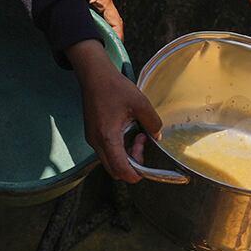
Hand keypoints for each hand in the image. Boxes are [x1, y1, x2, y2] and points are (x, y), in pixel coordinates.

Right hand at [70, 41, 160, 182]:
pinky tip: (127, 131)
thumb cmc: (114, 87)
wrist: (94, 76)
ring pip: (110, 161)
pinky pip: (107, 151)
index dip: (136, 174)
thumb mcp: (141, 104)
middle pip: (115, 170)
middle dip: (132, 164)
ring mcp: (92, 139)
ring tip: (137, 134)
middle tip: (142, 143)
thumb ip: (153, 123)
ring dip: (126, 155)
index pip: (121, 170)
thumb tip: (157, 135)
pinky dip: (119, 148)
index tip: (146, 163)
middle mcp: (97, 142)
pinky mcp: (92, 134)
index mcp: (108, 137)